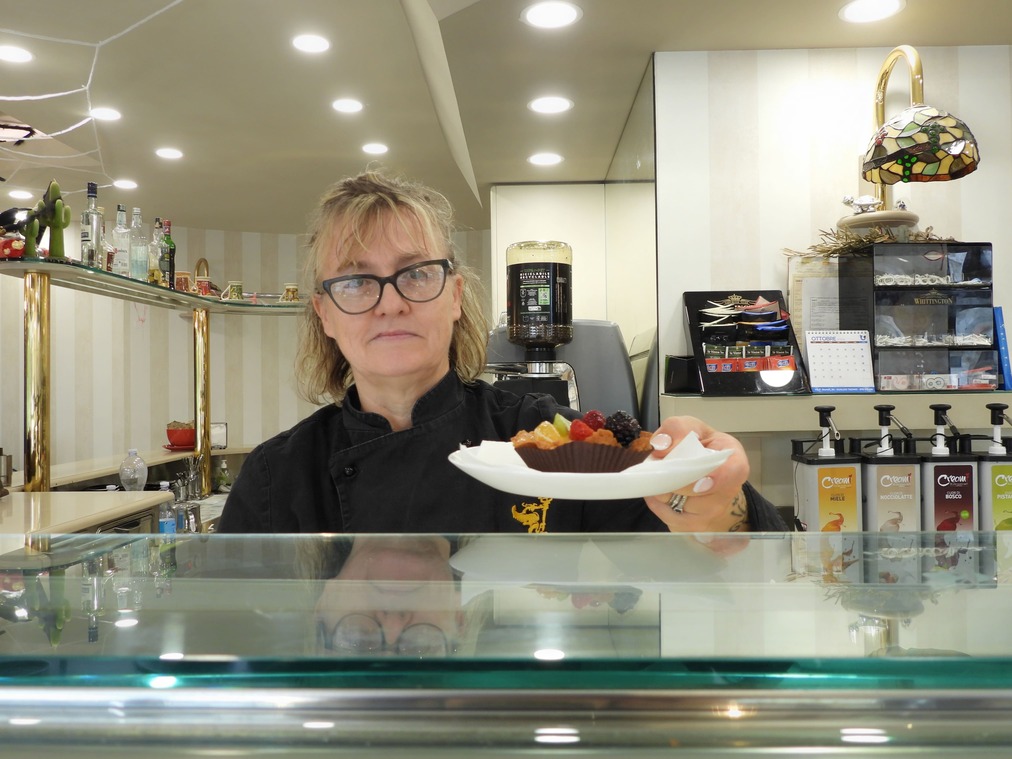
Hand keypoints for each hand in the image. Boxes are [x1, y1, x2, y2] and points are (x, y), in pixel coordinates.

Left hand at [643, 415, 750, 532]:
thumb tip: (662, 446)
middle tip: (662, 465)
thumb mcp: (690, 428)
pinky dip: (658, 503)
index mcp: (734, 461)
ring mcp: (713, 513)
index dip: (718, 479)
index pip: (734, 473)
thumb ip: (677, 429)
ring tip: (664, 477)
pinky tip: (660, 491)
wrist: (703, 473)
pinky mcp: (694, 527)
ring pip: (678, 505)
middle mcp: (729, 491)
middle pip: (697, 494)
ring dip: (663, 490)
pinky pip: (668, 517)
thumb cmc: (699, 447)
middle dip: (673, 479)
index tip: (699, 482)